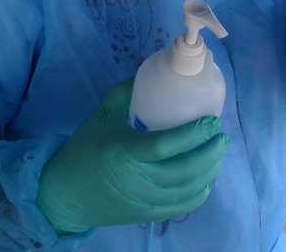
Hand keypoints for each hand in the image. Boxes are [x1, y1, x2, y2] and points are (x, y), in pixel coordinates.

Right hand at [36, 79, 228, 233]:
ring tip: (218, 152)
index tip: (212, 121)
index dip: (194, 133)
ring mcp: (145, 201)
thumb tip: (154, 71)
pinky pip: (182, 206)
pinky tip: (207, 177)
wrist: (63, 195)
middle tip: (221, 136)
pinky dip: (200, 192)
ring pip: (189, 189)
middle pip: (185, 169)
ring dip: (210, 170)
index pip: (167, 145)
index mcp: (126, 153)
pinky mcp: (147, 215)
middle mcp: (139, 180)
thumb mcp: (101, 116)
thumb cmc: (83, 151)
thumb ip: (126, 93)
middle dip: (211, 152)